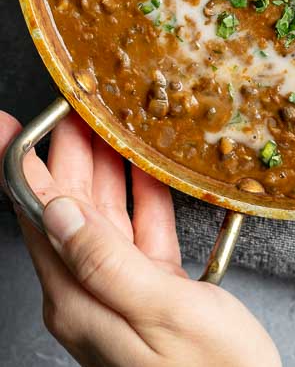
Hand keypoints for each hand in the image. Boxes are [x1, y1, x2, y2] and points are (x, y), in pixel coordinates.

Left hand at [0, 111, 280, 366]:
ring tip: (109, 118)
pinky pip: (142, 230)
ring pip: (106, 211)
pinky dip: (146, 193)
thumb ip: (105, 260)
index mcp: (78, 298)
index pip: (36, 214)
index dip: (20, 162)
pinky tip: (151, 165)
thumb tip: (58, 208)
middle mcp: (90, 292)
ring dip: (108, 163)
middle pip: (69, 205)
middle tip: (73, 100)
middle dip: (67, 149)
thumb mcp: (160, 314)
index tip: (6, 122)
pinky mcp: (154, 291)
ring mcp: (121, 290)